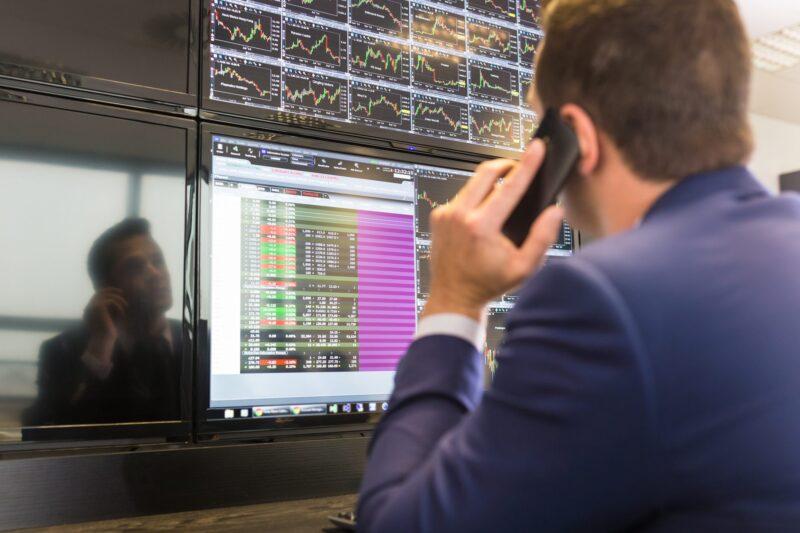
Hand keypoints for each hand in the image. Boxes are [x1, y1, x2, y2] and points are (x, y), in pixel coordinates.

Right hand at [83, 288, 126, 365]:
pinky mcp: (98, 308)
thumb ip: (110, 309)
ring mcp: (91, 307)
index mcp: (88, 311)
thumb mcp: (109, 319)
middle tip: (122, 293)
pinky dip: (119, 306)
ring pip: (107, 296)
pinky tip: (122, 314)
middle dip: (112, 290)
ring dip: (119, 300)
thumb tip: (117, 299)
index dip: (107, 292)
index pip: (96, 296)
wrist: (103, 341)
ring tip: (126, 307)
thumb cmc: (108, 333)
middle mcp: (88, 308)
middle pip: (100, 292)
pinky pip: (111, 301)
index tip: (118, 293)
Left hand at [423, 140, 564, 320]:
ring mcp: (446, 214)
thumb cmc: (488, 284)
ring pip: (472, 183)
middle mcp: (460, 215)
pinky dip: (474, 199)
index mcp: (482, 227)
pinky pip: (461, 197)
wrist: (454, 296)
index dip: (527, 164)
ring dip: (490, 184)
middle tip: (518, 167)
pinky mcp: (438, 216)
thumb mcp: (524, 268)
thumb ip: (542, 238)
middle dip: (506, 165)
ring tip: (503, 197)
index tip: (537, 148)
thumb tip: (554, 211)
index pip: (510, 186)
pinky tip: (482, 215)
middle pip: (486, 172)